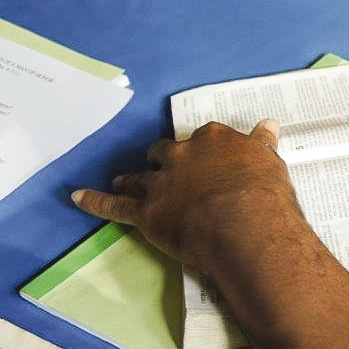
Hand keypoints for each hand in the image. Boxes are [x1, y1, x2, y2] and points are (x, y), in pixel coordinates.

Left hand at [72, 119, 305, 269]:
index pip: (204, 139)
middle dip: (163, 160)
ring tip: (123, 181)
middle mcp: (183, 155)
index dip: (203, 151)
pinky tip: (78, 198)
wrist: (244, 224)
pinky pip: (115, 207)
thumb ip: (263, 143)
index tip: (207, 159)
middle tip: (165, 169)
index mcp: (213, 139)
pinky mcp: (146, 212)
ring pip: (139, 178)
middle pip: (165, 153)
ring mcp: (161, 183)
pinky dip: (95, 202)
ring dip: (131, 179)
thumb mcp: (270, 161)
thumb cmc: (264, 194)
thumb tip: (268, 125)